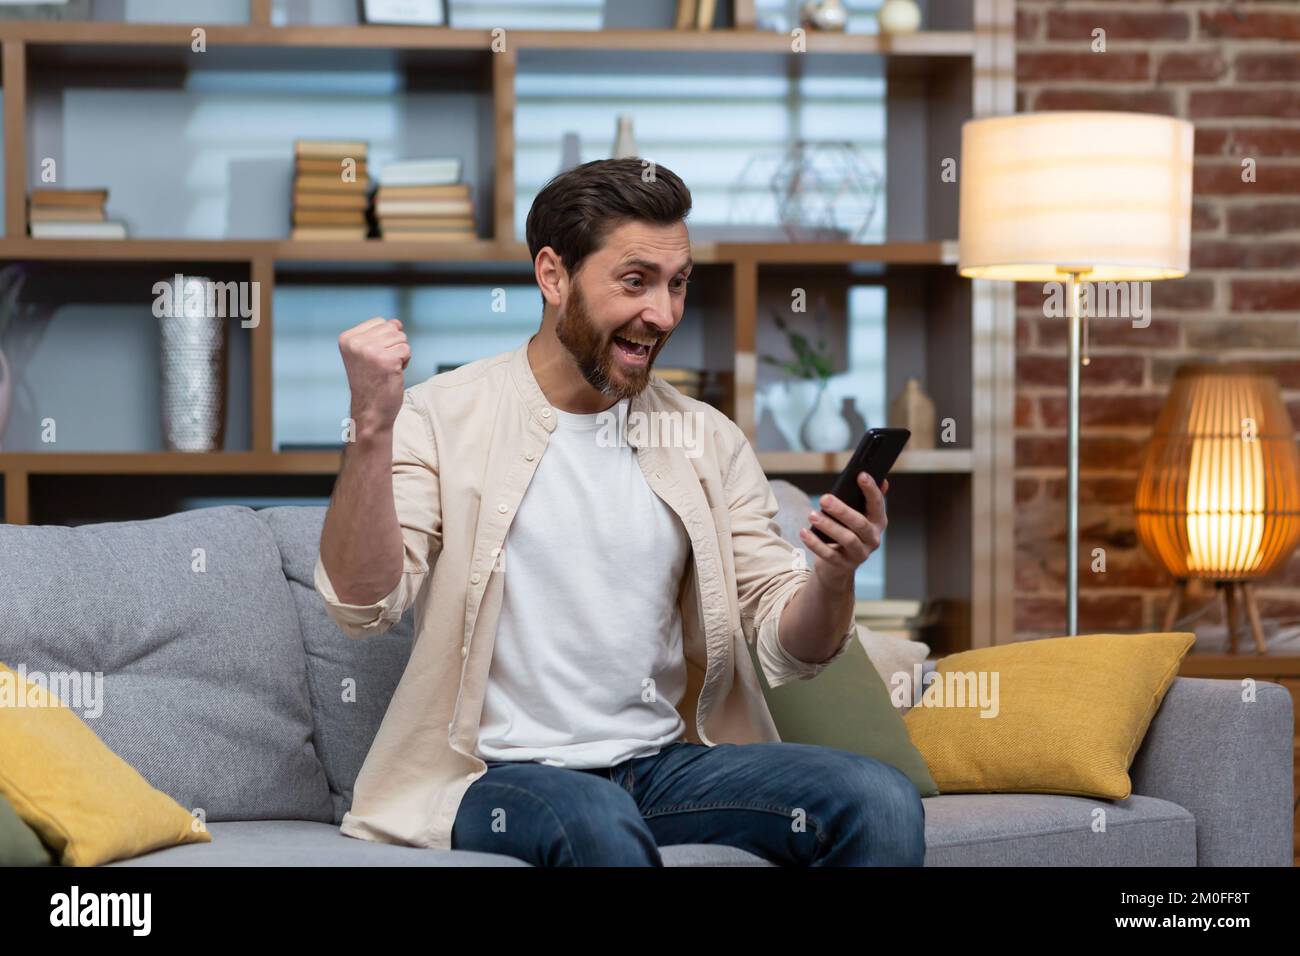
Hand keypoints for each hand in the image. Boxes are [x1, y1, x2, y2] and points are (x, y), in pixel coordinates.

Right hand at [339, 317, 410, 437]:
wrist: (370, 411)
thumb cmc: (371, 383)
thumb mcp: (366, 353)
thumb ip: (378, 334)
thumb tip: (397, 323)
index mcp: (347, 339)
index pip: (380, 322)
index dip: (385, 339)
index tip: (374, 359)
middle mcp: (356, 343)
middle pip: (392, 328)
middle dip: (394, 346)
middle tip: (382, 365)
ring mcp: (370, 351)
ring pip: (401, 338)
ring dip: (400, 354)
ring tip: (387, 369)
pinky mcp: (387, 360)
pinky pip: (407, 350)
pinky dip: (405, 362)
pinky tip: (393, 373)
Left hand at [798, 472, 888, 586]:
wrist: (837, 566)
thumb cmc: (846, 532)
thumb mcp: (857, 516)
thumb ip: (865, 500)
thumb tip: (883, 480)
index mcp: (877, 522)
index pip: (877, 504)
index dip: (871, 489)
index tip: (860, 475)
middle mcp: (873, 539)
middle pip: (860, 523)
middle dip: (842, 510)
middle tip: (824, 498)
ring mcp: (859, 554)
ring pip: (847, 539)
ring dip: (828, 526)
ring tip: (812, 515)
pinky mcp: (842, 565)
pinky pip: (828, 554)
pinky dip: (815, 543)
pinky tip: (803, 532)